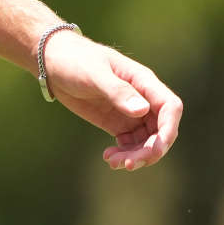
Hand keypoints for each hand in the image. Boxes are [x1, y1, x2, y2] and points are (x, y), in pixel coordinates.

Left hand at [43, 33, 182, 170]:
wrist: (53, 62)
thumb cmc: (75, 60)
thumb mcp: (95, 74)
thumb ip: (118, 91)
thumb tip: (141, 110)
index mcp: (143, 81)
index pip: (170, 107)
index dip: (169, 130)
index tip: (156, 149)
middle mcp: (142, 98)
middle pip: (160, 130)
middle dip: (149, 151)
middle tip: (128, 164)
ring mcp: (130, 112)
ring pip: (146, 141)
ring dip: (135, 156)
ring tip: (112, 161)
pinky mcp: (117, 122)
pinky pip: (130, 144)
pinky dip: (124, 154)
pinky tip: (108, 156)